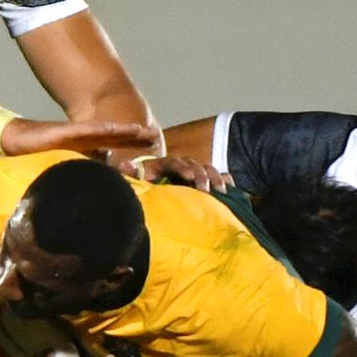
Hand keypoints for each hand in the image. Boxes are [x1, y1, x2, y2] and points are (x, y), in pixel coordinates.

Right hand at [0, 119, 160, 157]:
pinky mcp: (66, 132)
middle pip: (116, 136)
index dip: (131, 147)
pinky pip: (87, 131)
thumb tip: (99, 178)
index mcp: (86, 147)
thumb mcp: (66, 165)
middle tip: (156, 136)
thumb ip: (83, 169)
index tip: (150, 149)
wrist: (15, 139)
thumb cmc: (37, 155)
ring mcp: (76, 134)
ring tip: (144, 130)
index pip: (114, 147)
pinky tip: (116, 129)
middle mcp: (85, 138)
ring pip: (107, 132)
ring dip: (125, 131)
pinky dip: (103, 131)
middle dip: (136, 136)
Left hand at [117, 155, 231, 192]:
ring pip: (207, 169)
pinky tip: (232, 190)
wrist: (149, 194)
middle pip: (194, 164)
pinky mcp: (202, 182)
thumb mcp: (134, 181)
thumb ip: (131, 173)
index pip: (174, 162)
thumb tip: (124, 164)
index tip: (190, 177)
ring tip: (221, 192)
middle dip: (201, 175)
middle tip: (205, 190)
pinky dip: (225, 180)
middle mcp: (179, 165)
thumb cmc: (141, 189)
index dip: (183, 167)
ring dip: (215, 178)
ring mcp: (192, 173)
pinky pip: (217, 176)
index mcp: (162, 164)